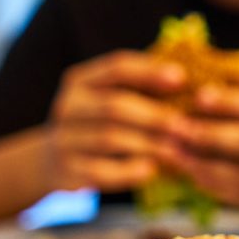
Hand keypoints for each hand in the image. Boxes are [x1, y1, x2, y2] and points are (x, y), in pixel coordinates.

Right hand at [47, 51, 186, 191]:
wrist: (52, 161)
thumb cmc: (96, 126)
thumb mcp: (107, 100)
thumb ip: (137, 91)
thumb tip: (186, 84)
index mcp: (80, 81)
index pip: (116, 67)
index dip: (149, 71)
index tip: (181, 78)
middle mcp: (68, 106)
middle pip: (114, 106)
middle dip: (154, 115)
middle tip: (185, 126)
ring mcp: (64, 139)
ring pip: (109, 139)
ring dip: (148, 145)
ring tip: (177, 151)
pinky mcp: (67, 170)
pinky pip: (101, 171)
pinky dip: (128, 171)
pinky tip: (151, 171)